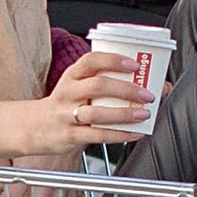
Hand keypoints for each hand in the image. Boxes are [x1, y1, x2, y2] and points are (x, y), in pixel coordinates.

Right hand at [11, 49, 150, 163]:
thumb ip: (113, 83)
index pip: (91, 61)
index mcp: (73, 75)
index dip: (114, 60)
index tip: (135, 64)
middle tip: (146, 95)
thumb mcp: (82, 86)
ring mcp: (67, 114)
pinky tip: (133, 133)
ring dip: (123, 114)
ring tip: (143, 114)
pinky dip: (118, 135)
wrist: (37, 126)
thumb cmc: (68, 103)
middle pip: (97, 86)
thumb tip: (160, 86)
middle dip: (126, 89)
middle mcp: (68, 92)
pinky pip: (96, 135)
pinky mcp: (70, 135)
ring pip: (96, 113)